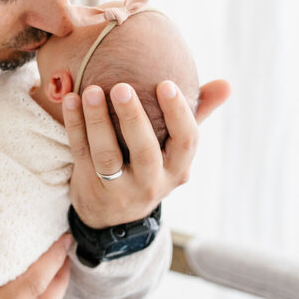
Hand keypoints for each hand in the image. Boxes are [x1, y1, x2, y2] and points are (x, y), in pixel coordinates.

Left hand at [63, 78, 231, 228]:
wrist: (114, 215)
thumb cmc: (151, 166)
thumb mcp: (176, 149)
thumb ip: (198, 114)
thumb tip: (227, 85)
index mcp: (178, 169)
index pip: (186, 141)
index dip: (178, 113)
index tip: (166, 83)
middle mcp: (152, 183)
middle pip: (144, 151)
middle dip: (133, 118)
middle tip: (122, 87)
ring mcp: (119, 189)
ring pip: (107, 155)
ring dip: (97, 121)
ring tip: (92, 91)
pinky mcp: (91, 186)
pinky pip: (81, 154)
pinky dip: (75, 126)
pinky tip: (71, 100)